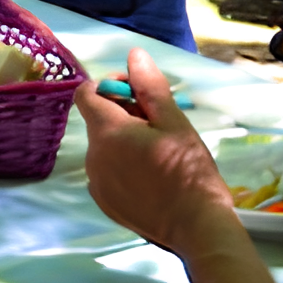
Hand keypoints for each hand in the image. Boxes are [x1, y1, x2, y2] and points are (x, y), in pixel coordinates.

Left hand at [78, 50, 236, 254]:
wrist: (196, 227)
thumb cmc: (189, 171)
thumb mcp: (174, 122)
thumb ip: (150, 87)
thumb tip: (134, 55)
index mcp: (107, 132)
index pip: (87, 93)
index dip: (110, 85)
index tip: (138, 93)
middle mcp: (92, 157)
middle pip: (98, 120)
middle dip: (124, 113)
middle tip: (159, 124)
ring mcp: (96, 183)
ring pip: (104, 146)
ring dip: (123, 140)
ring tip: (159, 152)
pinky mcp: (104, 202)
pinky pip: (106, 171)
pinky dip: (122, 165)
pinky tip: (151, 176)